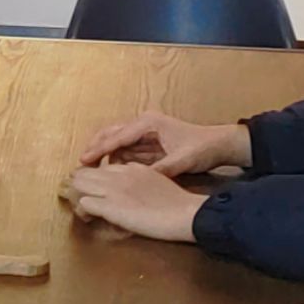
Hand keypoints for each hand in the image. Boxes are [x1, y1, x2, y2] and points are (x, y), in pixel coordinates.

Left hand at [64, 163, 207, 242]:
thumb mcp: (156, 181)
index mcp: (130, 168)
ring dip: (78, 196)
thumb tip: (129, 187)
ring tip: (85, 210)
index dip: (96, 180)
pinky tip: (89, 218)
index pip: (102, 168)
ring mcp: (111, 189)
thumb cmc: (177, 203)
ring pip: (78, 184)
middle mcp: (117, 175)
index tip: (97, 191)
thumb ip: (139, 179)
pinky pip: (83, 204)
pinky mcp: (109, 206)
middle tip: (85, 199)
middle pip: (84, 173)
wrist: (185, 213)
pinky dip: (83, 211)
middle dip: (80, 186)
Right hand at [80, 113, 250, 174]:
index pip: (117, 136)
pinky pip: (127, 147)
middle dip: (96, 146)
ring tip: (92, 167)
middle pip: (111, 133)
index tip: (85, 160)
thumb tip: (137, 179)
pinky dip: (116, 155)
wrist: (221, 144)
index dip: (100, 149)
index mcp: (148, 123)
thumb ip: (159, 169)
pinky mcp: (149, 140)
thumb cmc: (202, 148)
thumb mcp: (181, 161)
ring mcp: (146, 131)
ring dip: (105, 151)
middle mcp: (143, 124)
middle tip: (82, 163)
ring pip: (117, 140)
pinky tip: (110, 167)